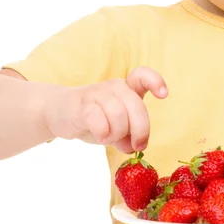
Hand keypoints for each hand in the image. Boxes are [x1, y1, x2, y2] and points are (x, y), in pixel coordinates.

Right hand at [45, 67, 167, 153]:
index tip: (163, 95)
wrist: (60, 113)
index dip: (155, 82)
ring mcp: (98, 93)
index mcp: (128, 88)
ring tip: (109, 137)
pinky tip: (100, 136)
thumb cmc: (96, 119)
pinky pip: (99, 120)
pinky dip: (103, 133)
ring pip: (119, 115)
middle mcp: (115, 87)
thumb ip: (128, 136)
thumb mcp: (117, 128)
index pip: (143, 76)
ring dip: (117, 133)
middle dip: (141, 130)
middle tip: (138, 145)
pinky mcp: (82, 104)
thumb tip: (133, 147)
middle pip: (136, 105)